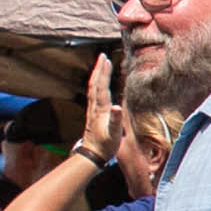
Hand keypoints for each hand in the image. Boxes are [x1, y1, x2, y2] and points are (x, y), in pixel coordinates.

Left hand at [79, 49, 120, 163]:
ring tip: (100, 65)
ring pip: (92, 88)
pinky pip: (93, 94)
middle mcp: (95, 107)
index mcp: (101, 109)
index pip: (102, 87)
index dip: (104, 73)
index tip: (106, 59)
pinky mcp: (92, 113)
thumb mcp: (114, 134)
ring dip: (96, 74)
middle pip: (95, 84)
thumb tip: (118, 106)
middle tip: (102, 56)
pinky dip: (96, 84)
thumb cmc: (105, 145)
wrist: (92, 154)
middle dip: (99, 69)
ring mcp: (92, 110)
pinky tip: (98, 83)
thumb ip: (116, 120)